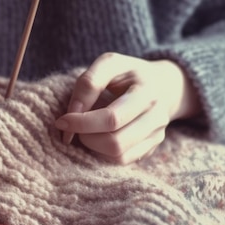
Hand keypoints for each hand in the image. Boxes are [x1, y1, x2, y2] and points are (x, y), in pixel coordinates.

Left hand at [54, 53, 200, 162]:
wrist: (163, 85)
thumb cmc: (128, 73)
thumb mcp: (109, 64)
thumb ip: (89, 83)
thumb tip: (72, 114)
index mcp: (146, 93)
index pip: (112, 118)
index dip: (81, 123)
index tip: (61, 121)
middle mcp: (157, 118)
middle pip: (115, 143)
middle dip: (86, 137)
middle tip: (74, 127)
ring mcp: (157, 136)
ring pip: (118, 156)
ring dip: (93, 147)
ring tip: (86, 131)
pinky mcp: (152, 149)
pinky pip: (123, 161)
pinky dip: (103, 153)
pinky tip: (98, 137)